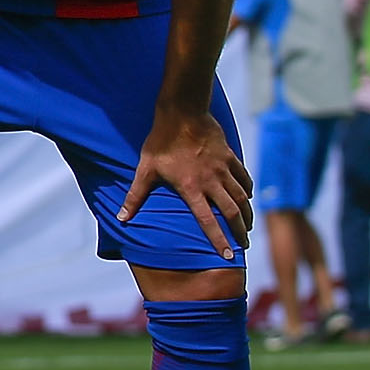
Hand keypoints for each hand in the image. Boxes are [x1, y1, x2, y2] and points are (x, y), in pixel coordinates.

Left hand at [119, 102, 253, 259]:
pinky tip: (248, 197)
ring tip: (247, 228)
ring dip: (247, 215)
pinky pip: (243, 177)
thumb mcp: (145, 169)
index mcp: (191, 188)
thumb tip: (121, 218)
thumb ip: (135, 196)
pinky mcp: (230, 157)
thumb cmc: (160, 142)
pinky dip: (247, 190)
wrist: (182, 113)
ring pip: (242, 197)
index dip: (218, 240)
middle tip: (243, 247)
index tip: (227, 256)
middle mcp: (211, 182)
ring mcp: (223, 169)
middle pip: (232, 213)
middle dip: (239, 232)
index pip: (208, 221)